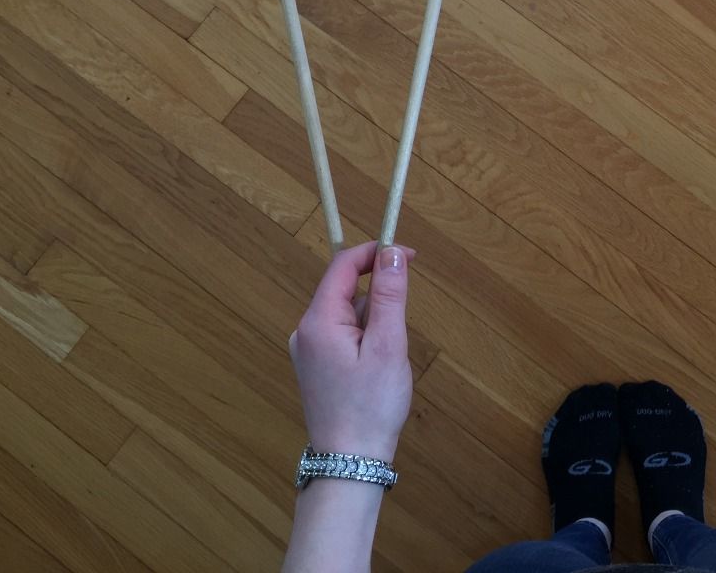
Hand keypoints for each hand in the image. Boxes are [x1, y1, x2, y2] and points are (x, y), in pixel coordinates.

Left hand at [289, 242, 416, 462]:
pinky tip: (378, 366)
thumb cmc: (371, 405)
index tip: (409, 256)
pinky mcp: (316, 366)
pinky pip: (343, 333)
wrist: (349, 463)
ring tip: (389, 358)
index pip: (343, 265)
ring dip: (374, 320)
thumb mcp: (389, 346)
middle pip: (345, 289)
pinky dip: (366, 337)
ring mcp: (308, 350)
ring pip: (347, 313)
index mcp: (318, 321)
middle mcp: (305, 331)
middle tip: (404, 324)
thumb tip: (392, 253)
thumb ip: (390, 296)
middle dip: (379, 294)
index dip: (375, 252)